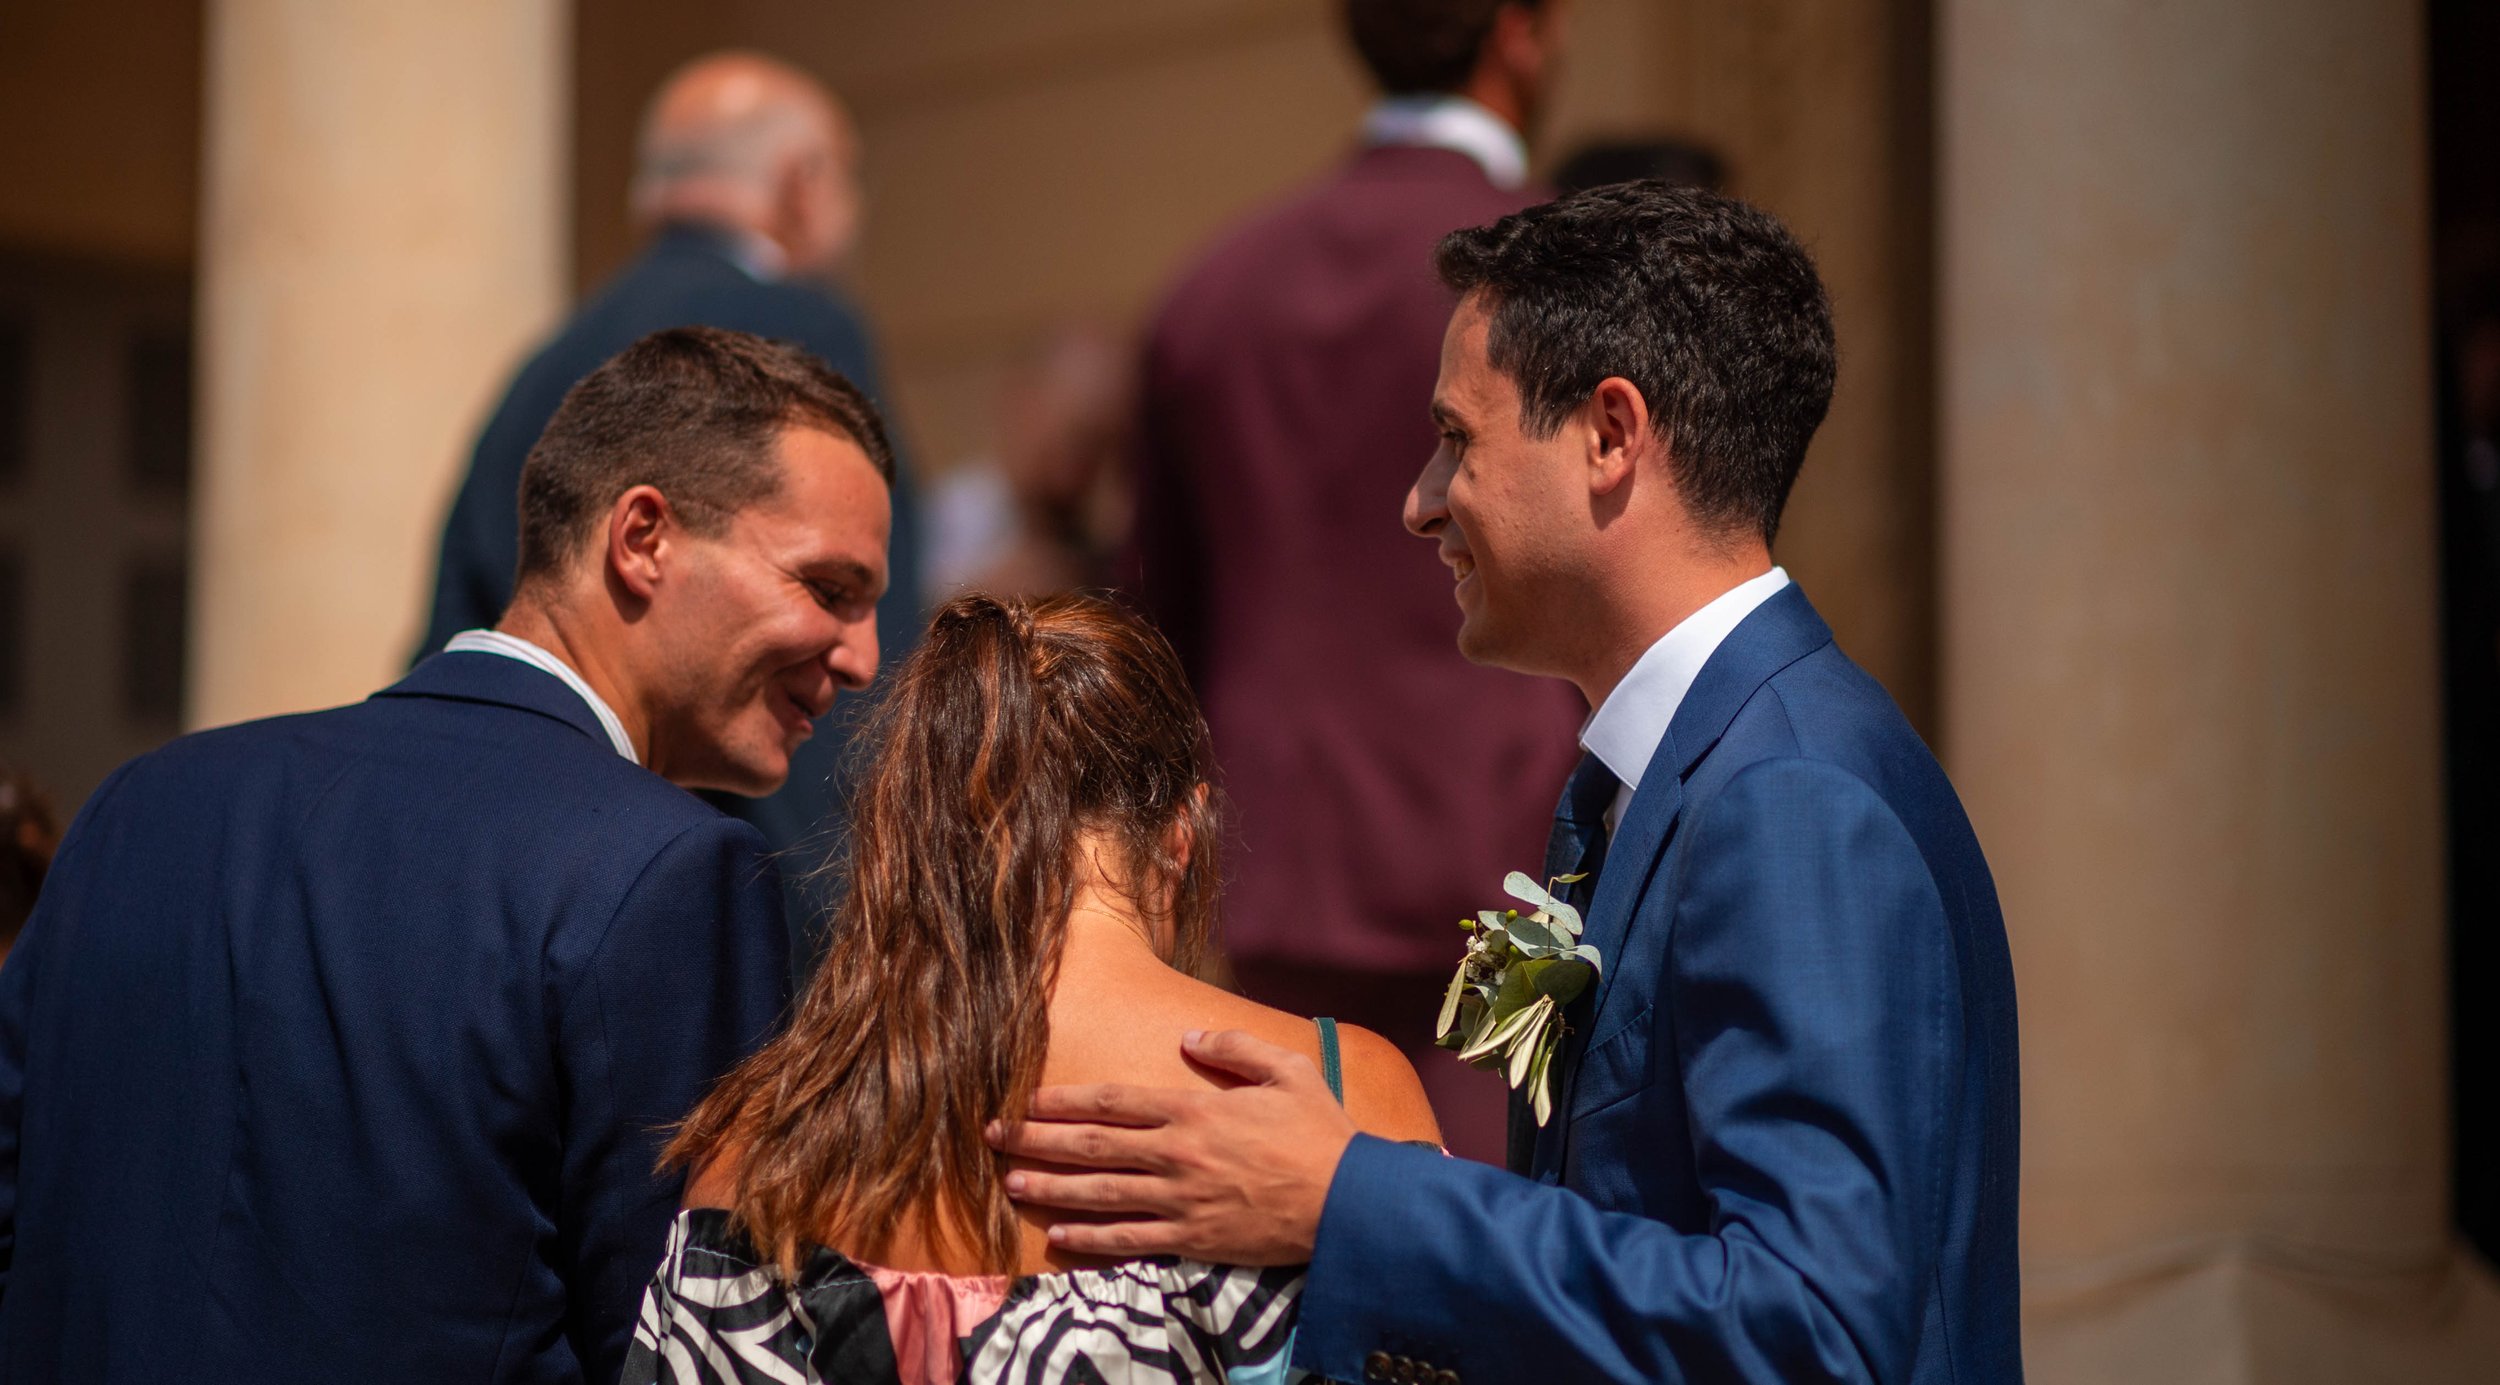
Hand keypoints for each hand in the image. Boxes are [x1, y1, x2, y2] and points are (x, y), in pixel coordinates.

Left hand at [985, 1028, 1356, 1264]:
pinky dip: (1091, 1239)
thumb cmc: (1321, 1133)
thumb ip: (1234, 1047)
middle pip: (1091, 1146)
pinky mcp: (1193, 1239)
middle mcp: (1176, 1154)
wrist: (1347, 1202)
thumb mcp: (1287, 1070)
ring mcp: (1181, 1200)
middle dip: (1036, 1141)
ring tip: (1012, 1185)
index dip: (1064, 1101)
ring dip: (1051, 1189)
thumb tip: (1189, 1035)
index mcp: (1194, 1110)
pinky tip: (1060, 1236)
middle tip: (993, 1138)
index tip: (1028, 1101)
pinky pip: (1130, 1240)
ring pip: (1099, 1195)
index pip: (1112, 1101)